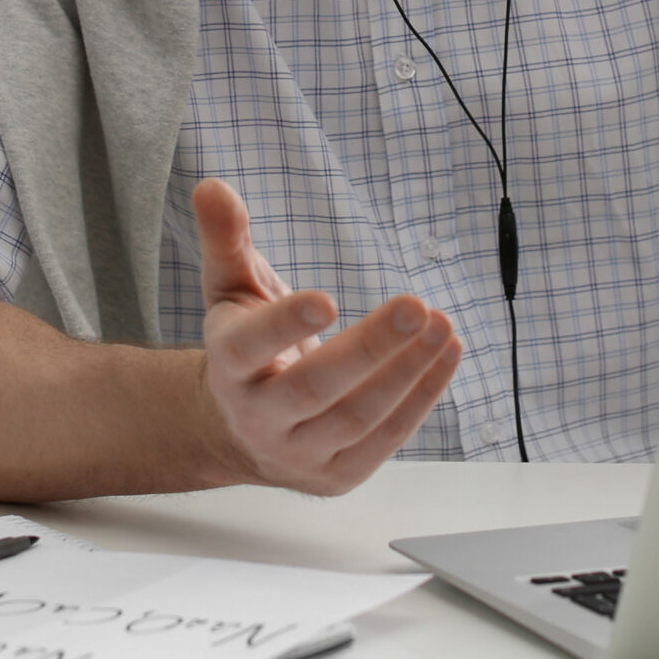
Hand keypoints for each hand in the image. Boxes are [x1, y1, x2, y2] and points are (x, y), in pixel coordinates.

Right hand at [190, 178, 462, 494]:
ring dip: (407, 371)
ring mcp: (298, 453)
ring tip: (442, 325)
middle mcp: (257, 418)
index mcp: (228, 366)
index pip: (248, 349)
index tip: (327, 298)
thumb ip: (226, 239)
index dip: (285, 325)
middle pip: (315, 387)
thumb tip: (213, 185)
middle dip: (370, 347)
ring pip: (358, 417)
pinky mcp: (337, 473)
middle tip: (416, 305)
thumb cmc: (247, 346)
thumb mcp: (231, 290)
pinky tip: (446, 355)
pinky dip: (421, 397)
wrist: (244, 431)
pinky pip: (385, 439)